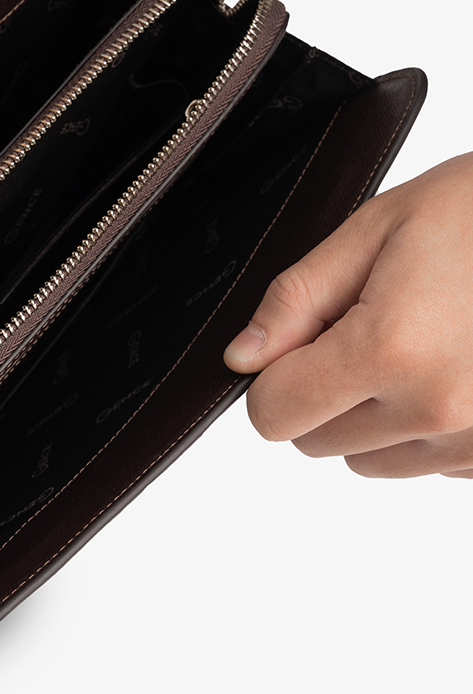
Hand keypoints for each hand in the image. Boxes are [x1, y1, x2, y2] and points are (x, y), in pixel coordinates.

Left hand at [224, 153, 472, 477]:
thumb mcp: (372, 231)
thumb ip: (295, 301)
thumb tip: (241, 359)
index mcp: (392, 351)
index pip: (273, 415)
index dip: (271, 376)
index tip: (297, 341)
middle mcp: (440, 411)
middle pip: (316, 442)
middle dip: (319, 391)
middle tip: (367, 325)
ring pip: (370, 458)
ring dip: (372, 413)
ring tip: (420, 341)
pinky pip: (428, 462)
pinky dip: (424, 425)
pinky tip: (455, 364)